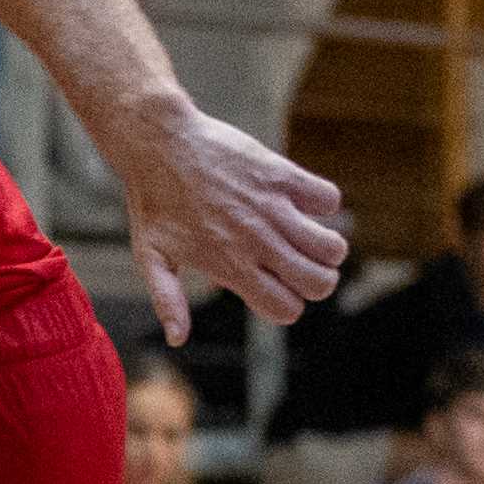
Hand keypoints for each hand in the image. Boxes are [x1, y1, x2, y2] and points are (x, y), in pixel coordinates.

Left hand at [115, 102, 346, 344]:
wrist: (157, 145)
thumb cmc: (152, 202)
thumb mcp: (150, 256)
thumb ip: (168, 299)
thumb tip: (178, 339)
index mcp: (229, 266)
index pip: (286, 309)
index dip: (288, 305)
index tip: (276, 287)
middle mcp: (255, 241)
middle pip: (319, 283)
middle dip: (317, 282)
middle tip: (299, 265)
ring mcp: (272, 208)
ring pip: (333, 247)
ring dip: (327, 247)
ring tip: (305, 235)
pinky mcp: (281, 175)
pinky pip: (329, 199)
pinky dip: (322, 203)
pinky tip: (298, 200)